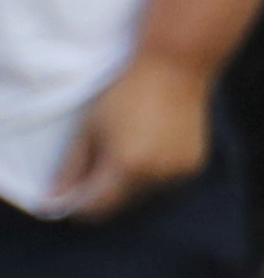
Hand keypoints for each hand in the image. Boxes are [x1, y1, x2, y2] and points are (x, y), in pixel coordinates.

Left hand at [45, 55, 213, 217]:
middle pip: (119, 205)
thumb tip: (55, 197)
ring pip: (142, 195)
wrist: (176, 68)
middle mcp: (155, 177)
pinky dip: (152, 175)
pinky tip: (150, 148)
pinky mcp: (193, 166)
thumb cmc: (126, 93)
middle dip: (103, 193)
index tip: (68, 194)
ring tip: (127, 151)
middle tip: (96, 164)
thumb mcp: (89, 128)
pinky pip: (164, 183)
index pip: (95, 209)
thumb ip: (71, 167)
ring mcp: (177, 173)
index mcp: (125, 167)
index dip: (77, 205)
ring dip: (129, 184)